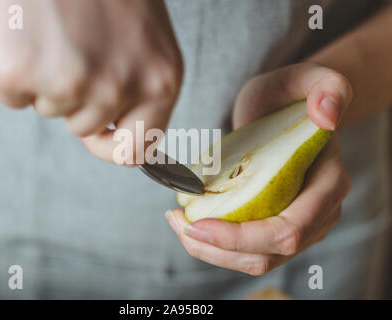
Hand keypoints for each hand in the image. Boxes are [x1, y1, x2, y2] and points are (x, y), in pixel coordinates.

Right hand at [0, 0, 182, 163]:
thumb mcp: (141, 31)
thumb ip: (136, 79)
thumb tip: (113, 123)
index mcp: (160, 78)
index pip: (139, 147)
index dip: (112, 144)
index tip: (97, 135)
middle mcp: (121, 87)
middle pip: (86, 127)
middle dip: (72, 96)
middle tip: (68, 43)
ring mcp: (70, 83)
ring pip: (48, 110)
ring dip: (42, 79)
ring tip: (46, 28)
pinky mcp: (19, 72)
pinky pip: (10, 95)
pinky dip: (7, 69)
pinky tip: (19, 31)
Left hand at [166, 62, 351, 274]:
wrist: (280, 111)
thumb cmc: (287, 95)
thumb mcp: (304, 79)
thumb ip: (326, 86)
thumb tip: (328, 116)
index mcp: (329, 185)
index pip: (290, 230)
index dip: (244, 237)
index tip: (199, 224)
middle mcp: (318, 214)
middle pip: (268, 254)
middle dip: (219, 248)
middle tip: (178, 223)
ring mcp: (298, 225)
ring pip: (255, 260)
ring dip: (211, 251)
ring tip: (177, 223)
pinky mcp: (274, 227)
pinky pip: (246, 250)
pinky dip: (214, 245)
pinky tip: (187, 222)